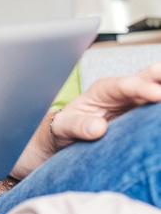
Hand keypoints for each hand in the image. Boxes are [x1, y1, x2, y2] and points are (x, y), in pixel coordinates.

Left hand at [12, 62, 160, 178]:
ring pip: (159, 89)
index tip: (158, 95)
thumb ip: (77, 126)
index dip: (142, 88)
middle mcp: (124, 91)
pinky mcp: (145, 114)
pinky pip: (158, 109)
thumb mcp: (63, 128)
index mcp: (102, 90)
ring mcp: (137, 102)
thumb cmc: (64, 128)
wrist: (67, 136)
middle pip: (148, 77)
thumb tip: (98, 128)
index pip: (124, 85)